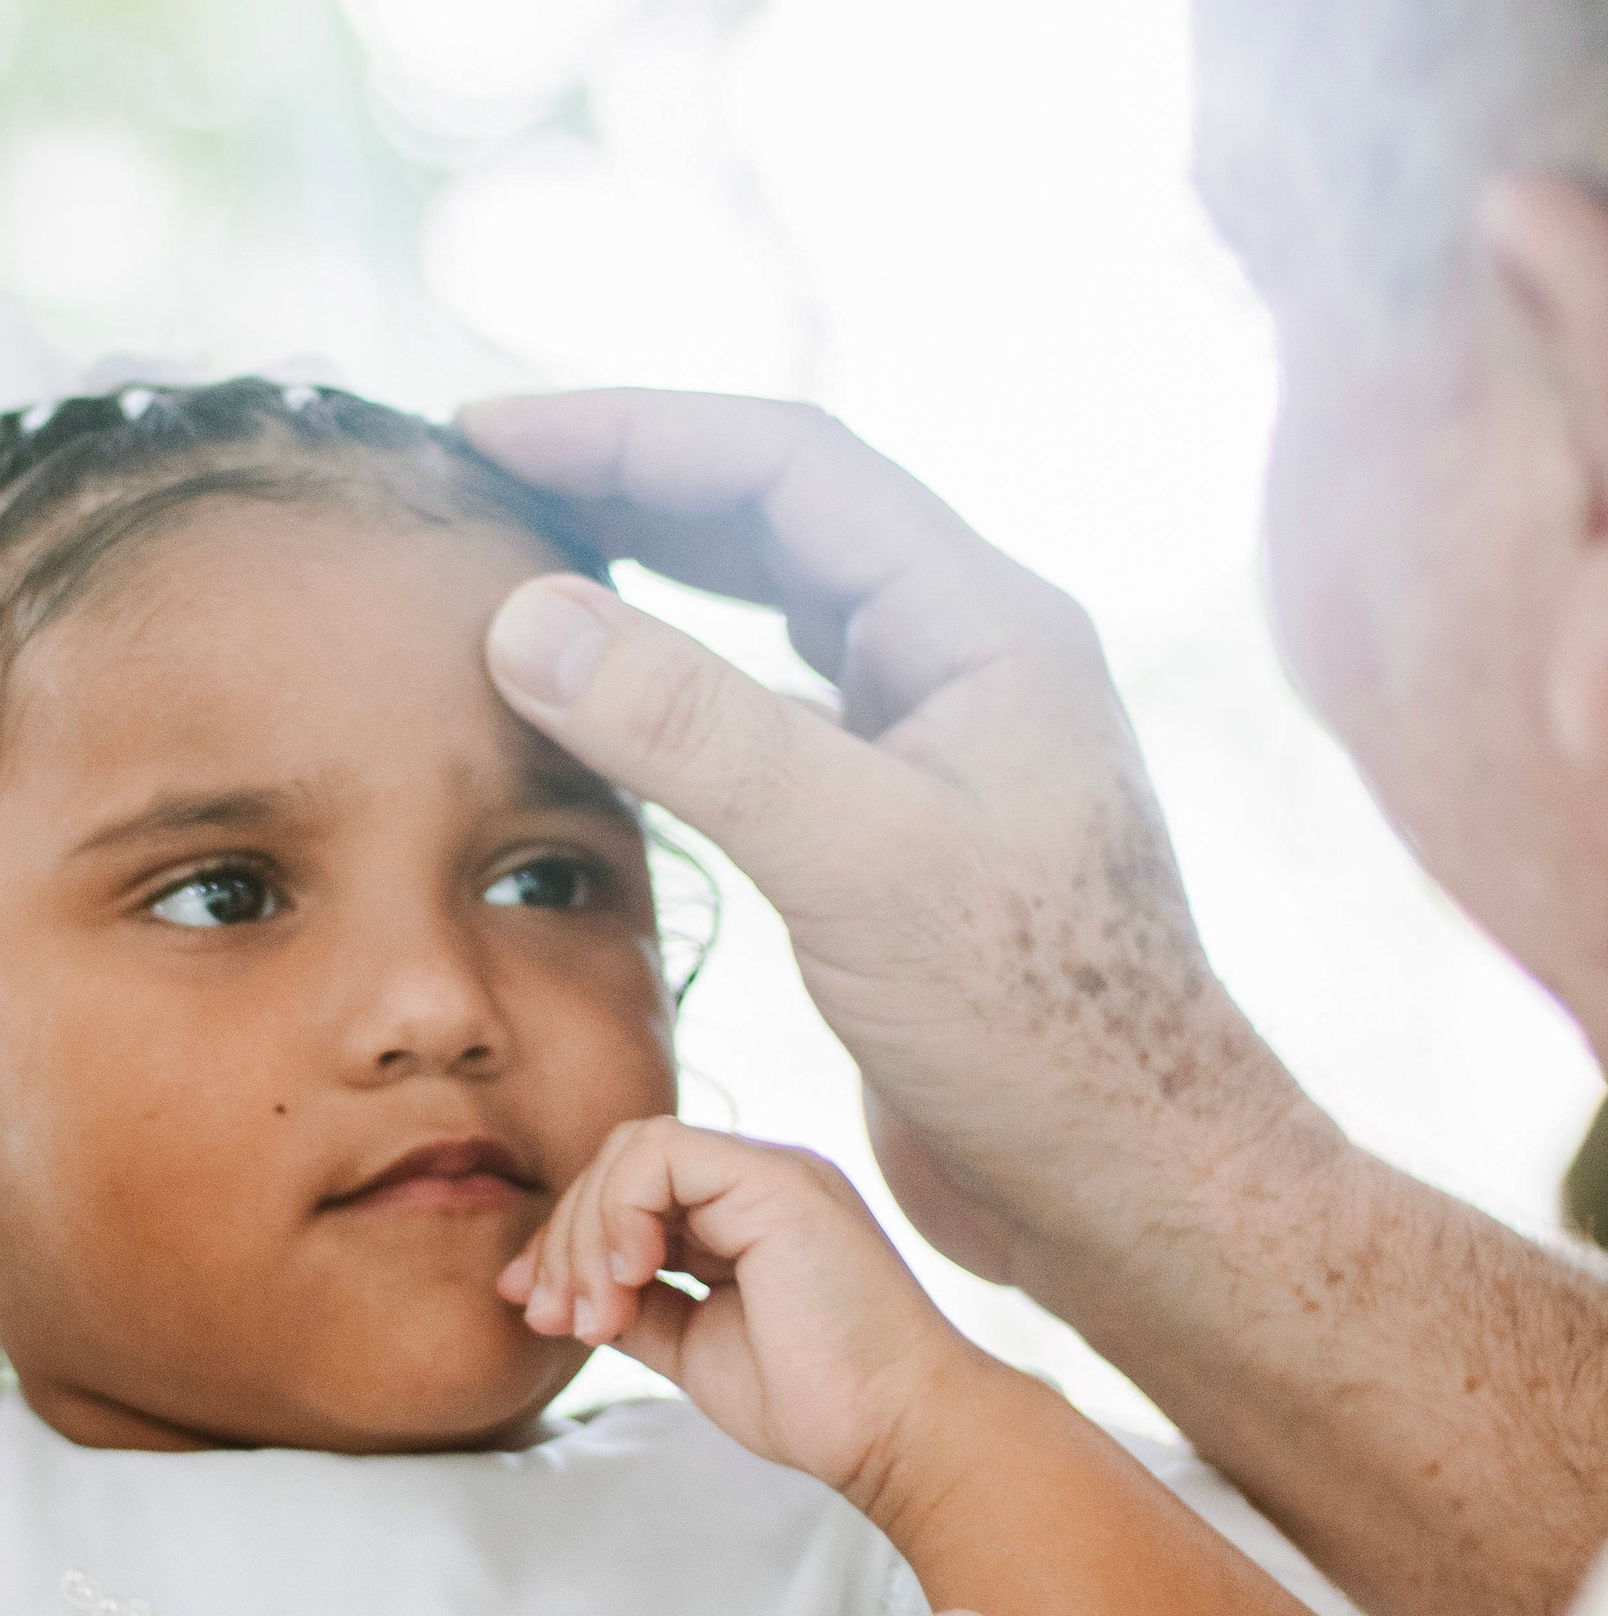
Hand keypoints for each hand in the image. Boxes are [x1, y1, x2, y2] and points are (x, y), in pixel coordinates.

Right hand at [459, 389, 1323, 1294]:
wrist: (1129, 1185)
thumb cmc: (1036, 1030)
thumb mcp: (853, 863)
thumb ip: (693, 730)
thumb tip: (528, 617)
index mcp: (983, 622)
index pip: (786, 464)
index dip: (630, 430)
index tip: (487, 433)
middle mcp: (963, 660)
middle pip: (773, 518)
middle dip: (629, 485)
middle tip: (486, 478)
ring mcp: (932, 745)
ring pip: (769, 616)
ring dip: (649, 579)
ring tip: (523, 564)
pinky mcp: (897, 834)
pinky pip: (765, 718)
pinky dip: (670, 695)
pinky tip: (596, 715)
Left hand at [500, 1116, 985, 1530]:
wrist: (894, 1432)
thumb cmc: (816, 1402)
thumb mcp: (695, 1348)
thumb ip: (638, 1308)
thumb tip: (559, 1296)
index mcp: (744, 1218)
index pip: (629, 1196)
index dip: (568, 1244)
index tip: (536, 1312)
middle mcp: (757, 1185)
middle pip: (621, 1167)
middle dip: (565, 1243)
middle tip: (554, 1320)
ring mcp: (770, 1174)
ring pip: (634, 1150)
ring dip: (588, 1234)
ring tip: (595, 1317)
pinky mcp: (776, 1180)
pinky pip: (662, 1153)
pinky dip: (621, 1213)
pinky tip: (629, 1280)